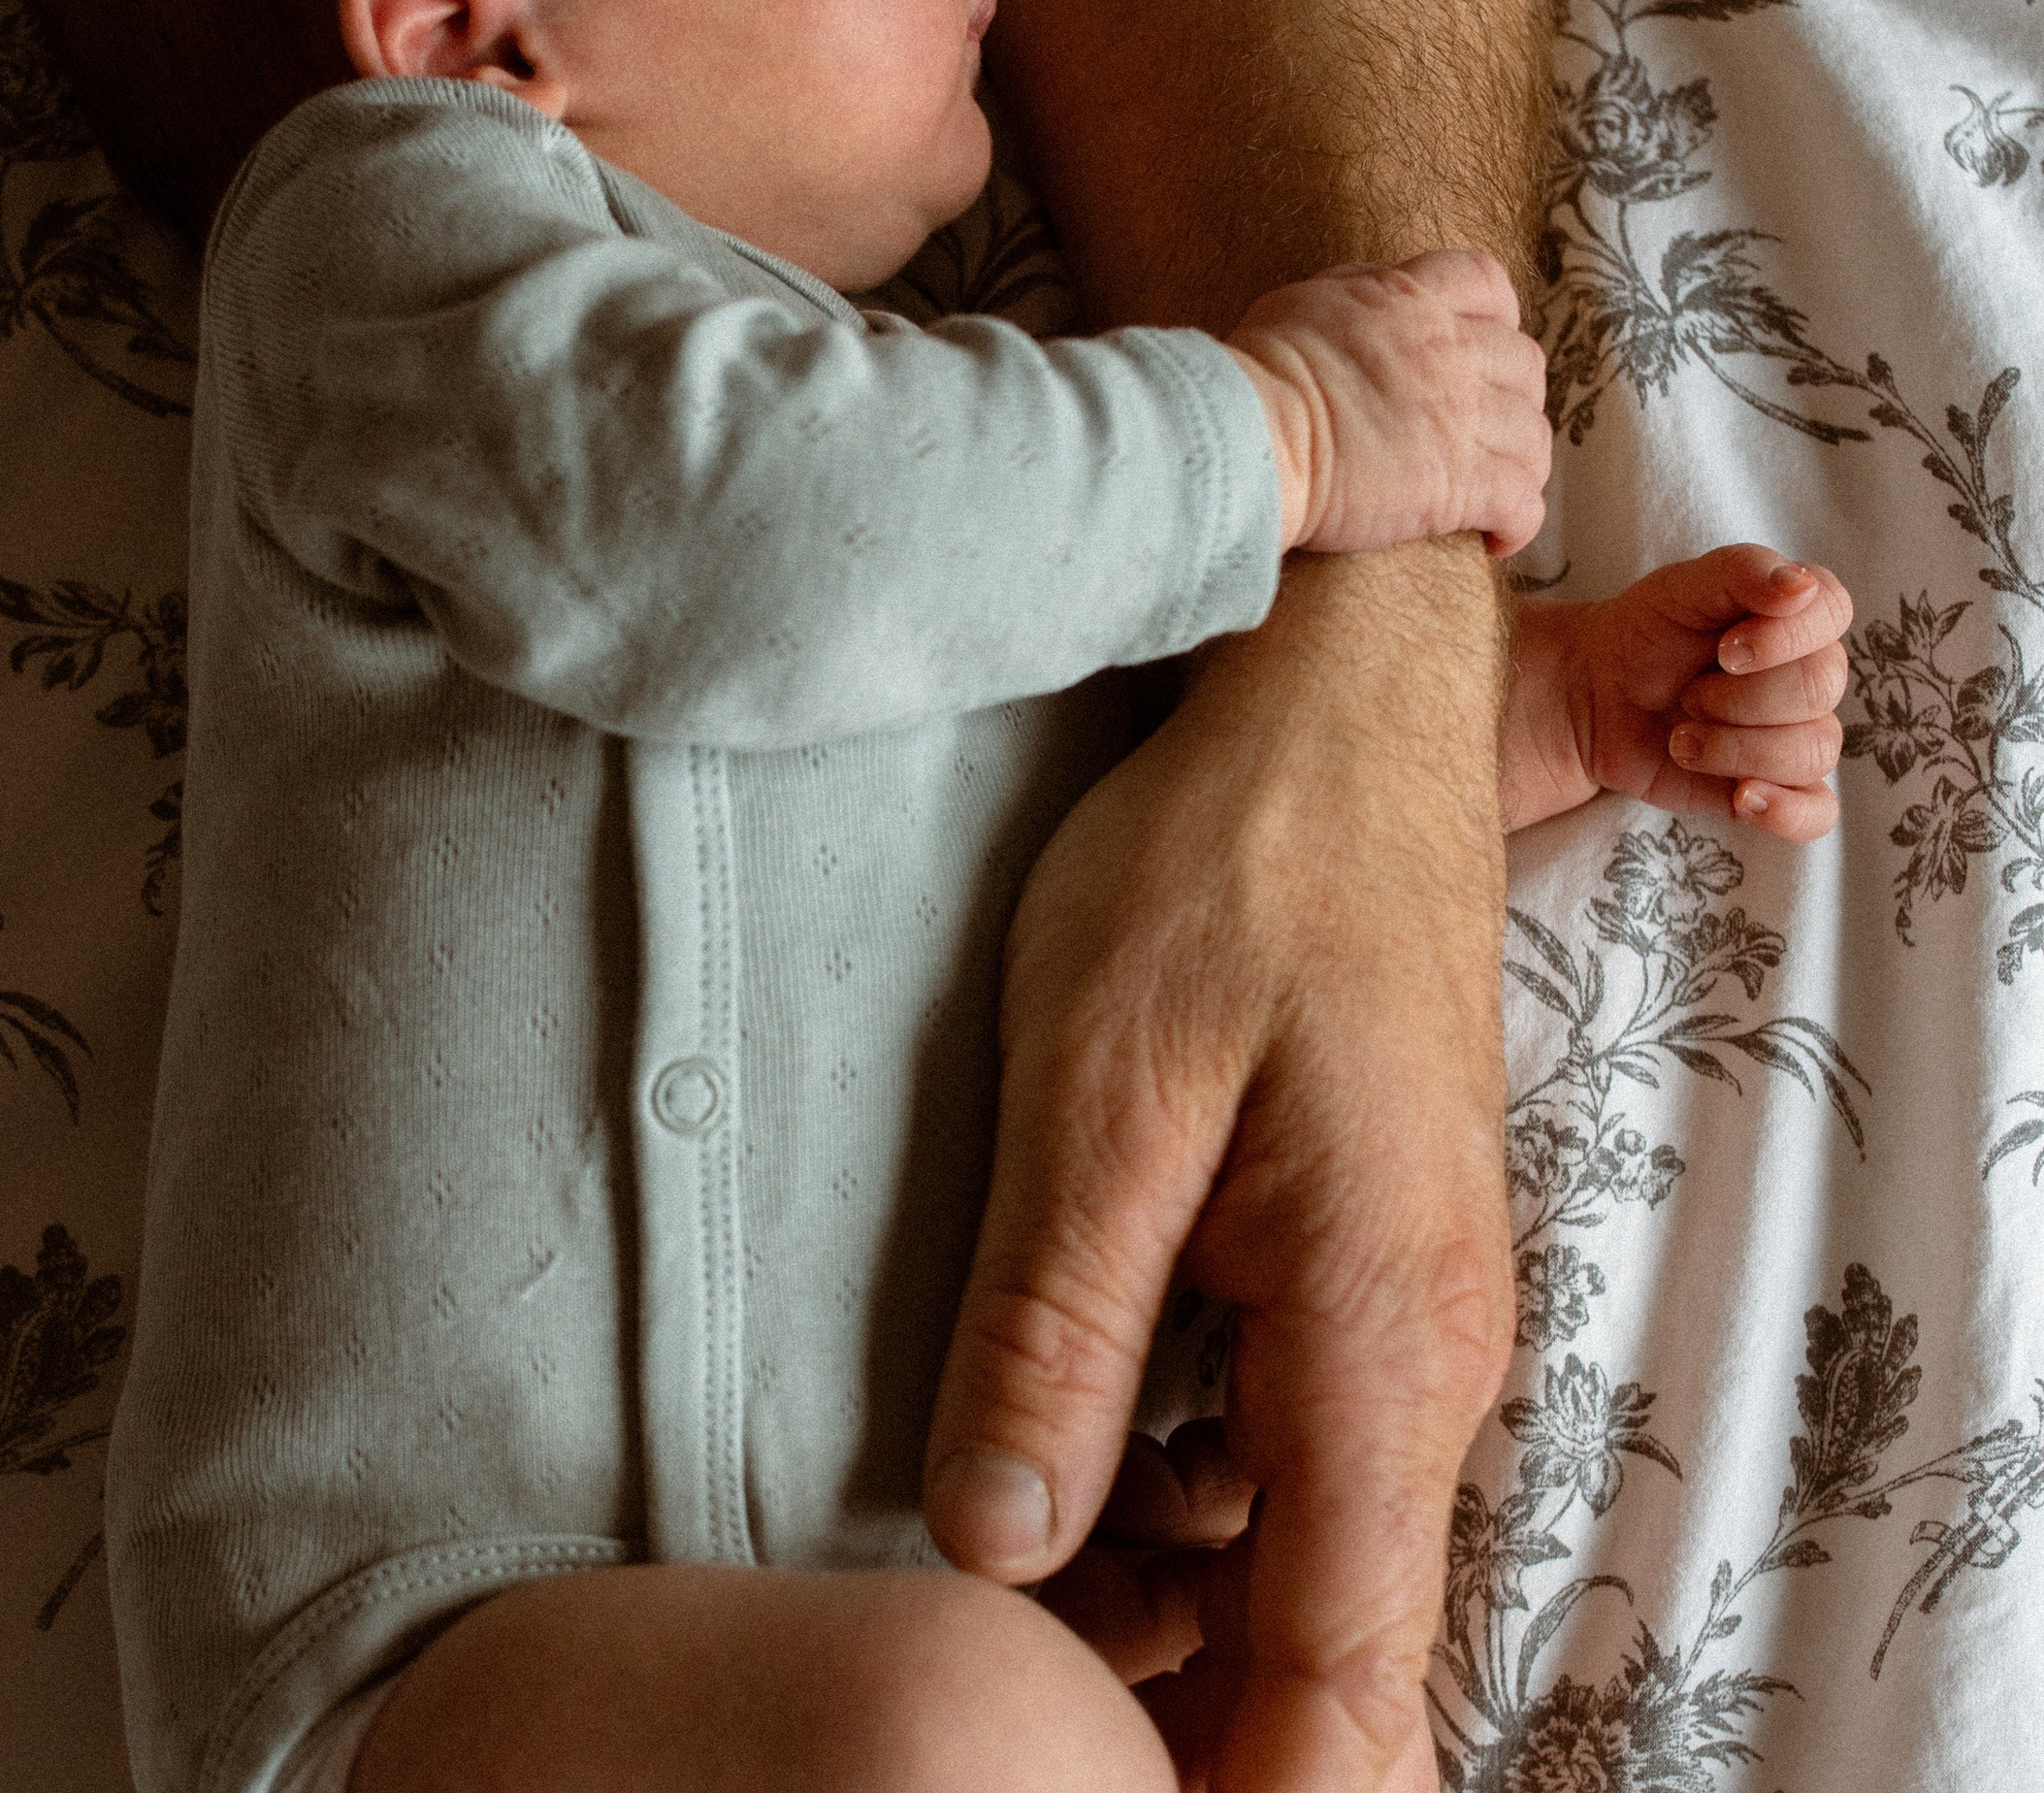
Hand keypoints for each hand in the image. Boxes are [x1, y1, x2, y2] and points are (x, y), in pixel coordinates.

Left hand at [921, 545, 1512, 1792]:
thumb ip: (1056, 1331)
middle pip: (1314, 1637)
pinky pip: (1278, 1433)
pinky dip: (1170, 1471)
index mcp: (1374, 1343)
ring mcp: (1400, 1306)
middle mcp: (1420, 1356)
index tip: (1067, 1777)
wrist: (1342, 710)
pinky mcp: (1357, 1253)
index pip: (1339, 1682)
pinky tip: (1053, 1408)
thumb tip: (999, 1547)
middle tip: (975, 1638)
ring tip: (983, 1516)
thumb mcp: (1101, 1095)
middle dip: (1156, 1683)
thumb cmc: (1231, 868)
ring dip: (1149, 1578)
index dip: (1220, 1783)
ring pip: (1291, 1541)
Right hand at [1224, 251, 1550, 559]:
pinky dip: (1518, 523)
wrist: (1253, 435)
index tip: (1484, 346)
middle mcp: (1450, 351)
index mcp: (1411, 301)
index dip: (1497, 317)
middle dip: (1516, 397)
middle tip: (1488, 429)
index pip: (1486, 284)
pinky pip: (1522, 504)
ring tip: (1496, 489)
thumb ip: (1355, 289)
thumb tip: (1377, 291)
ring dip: (1521, 464)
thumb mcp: (1306, 301)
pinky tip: (1495, 537)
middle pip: (1524, 365)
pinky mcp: (1461, 484)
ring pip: (1533, 439)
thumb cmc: (1258, 374)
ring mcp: (1463, 418)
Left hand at [1502, 545, 1851, 838]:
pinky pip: (1816, 813)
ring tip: (1681, 738)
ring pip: (1813, 752)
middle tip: (1687, 694)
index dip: (1782, 638)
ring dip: (1733, 748)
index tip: (1724, 651)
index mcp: (1798, 616)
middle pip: (1817, 690)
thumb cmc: (1646, 631)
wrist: (1596, 693)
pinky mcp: (1776, 788)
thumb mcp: (1679, 587)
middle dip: (1738, 698)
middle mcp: (1810, 674)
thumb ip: (1740, 571)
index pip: (1833, 614)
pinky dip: (1784, 811)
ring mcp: (1797, 734)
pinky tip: (1741, 796)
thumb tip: (1799, 587)